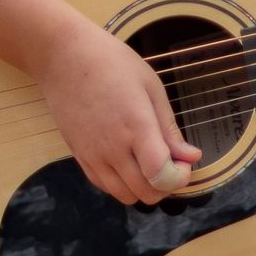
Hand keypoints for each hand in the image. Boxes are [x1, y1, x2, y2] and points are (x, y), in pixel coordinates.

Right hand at [37, 12, 200, 205]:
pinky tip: (129, 164)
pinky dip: (122, 184)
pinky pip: (104, 186)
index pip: (161, 175)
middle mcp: (113, 148)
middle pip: (145, 193)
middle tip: (171, 164)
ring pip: (125, 196)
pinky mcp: (79, 157)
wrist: (63, 59)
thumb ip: (169, 128)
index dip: (179, 177)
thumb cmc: (112, 64)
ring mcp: (93, 156)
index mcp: (136, 126)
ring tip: (150, 166)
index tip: (184, 162)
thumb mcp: (151, 87)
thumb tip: (191, 157)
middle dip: (166, 185)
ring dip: (144, 188)